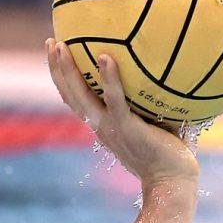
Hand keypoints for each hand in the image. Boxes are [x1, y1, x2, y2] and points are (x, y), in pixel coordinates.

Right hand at [46, 39, 199, 187]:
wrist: (172, 181)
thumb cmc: (171, 152)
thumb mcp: (155, 121)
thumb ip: (153, 99)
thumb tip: (170, 68)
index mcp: (102, 124)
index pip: (75, 99)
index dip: (63, 78)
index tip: (58, 53)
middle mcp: (100, 125)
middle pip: (69, 94)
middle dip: (56, 68)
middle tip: (51, 42)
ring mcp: (110, 127)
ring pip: (80, 96)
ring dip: (68, 70)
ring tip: (62, 45)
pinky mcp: (126, 128)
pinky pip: (114, 100)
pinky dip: (108, 79)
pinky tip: (106, 56)